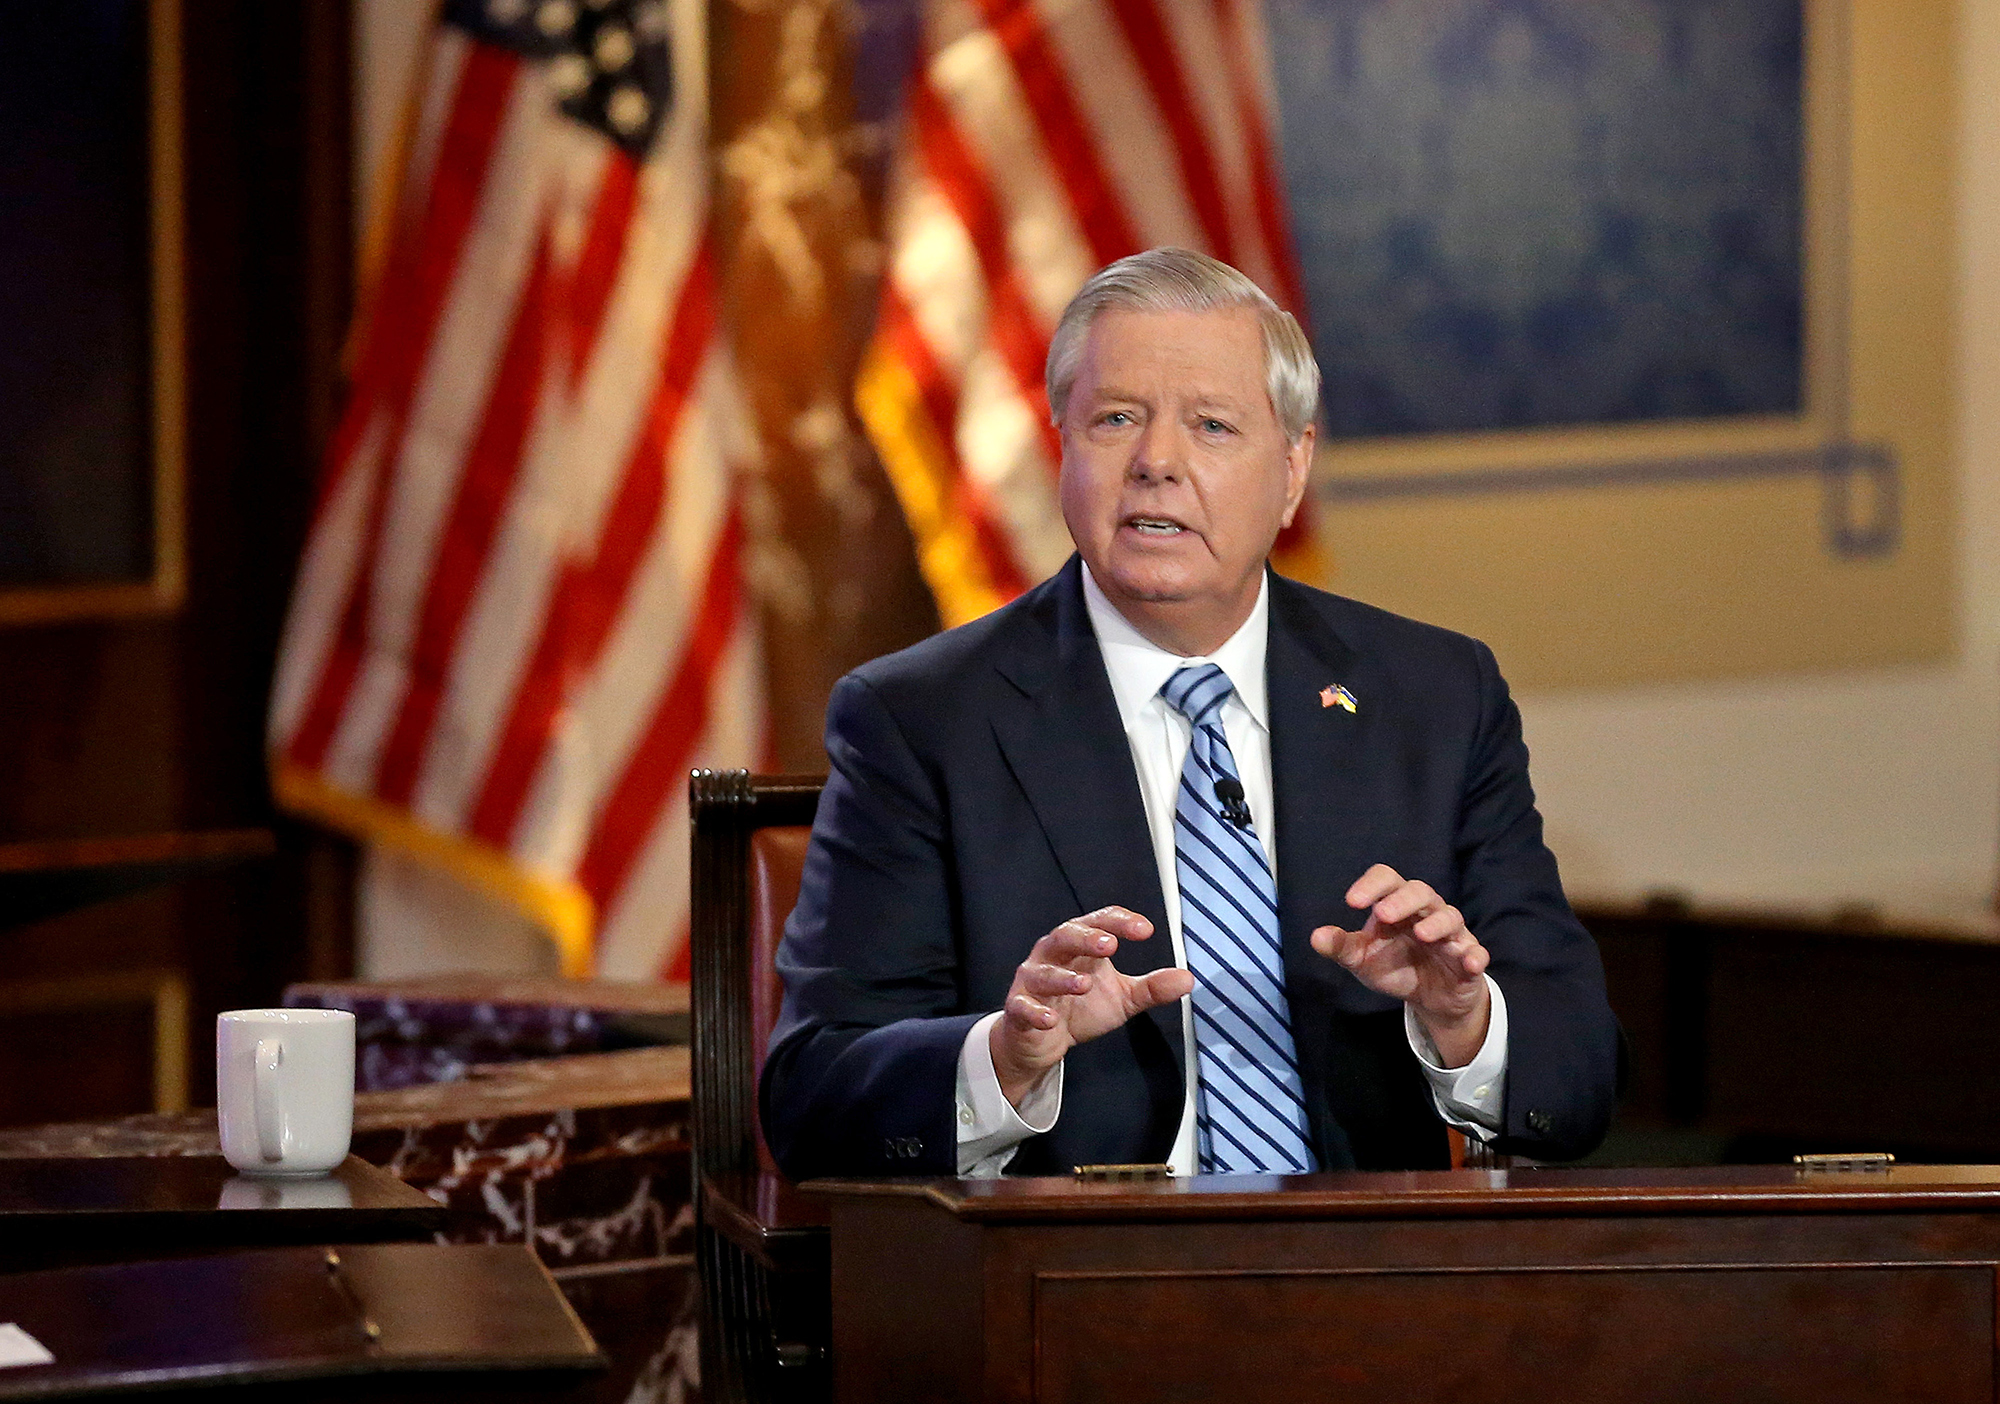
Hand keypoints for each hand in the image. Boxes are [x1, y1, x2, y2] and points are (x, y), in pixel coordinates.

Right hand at [991, 906, 1194, 1106]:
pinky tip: (1050, 1019)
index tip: (1145, 930)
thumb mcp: (1122, 998)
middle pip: (1066, 936)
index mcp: (1080, 946)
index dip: (1120, 922)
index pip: (1100, 922)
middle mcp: (1053, 956)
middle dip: (1086, 938)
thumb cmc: (1081, 1008)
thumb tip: (1188, 978)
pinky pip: (1022, 1006)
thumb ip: (1151, 988)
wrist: (1041, 1040)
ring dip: (1062, 978)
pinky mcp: (1018, 1008)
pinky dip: (1035, 1012)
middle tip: (1109, 944)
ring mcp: (1032, 981)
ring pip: (1043, 972)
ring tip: (1084, 984)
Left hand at [1309, 864, 1490, 1067]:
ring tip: (1421, 934)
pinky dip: (1475, 956)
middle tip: (1382, 914)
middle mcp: (1426, 913)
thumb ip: (1341, 947)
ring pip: (1449, 917)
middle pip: (1420, 892)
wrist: (1430, 998)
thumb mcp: (1363, 960)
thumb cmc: (1395, 966)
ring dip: (1436, 923)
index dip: (1371, 885)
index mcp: (1396, 905)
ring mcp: (1451, 935)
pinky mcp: (1469, 959)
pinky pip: (1477, 953)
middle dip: (1402, 901)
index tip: (1352, 901)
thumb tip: (1316, 937)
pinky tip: (1469, 962)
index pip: (1387, 880)